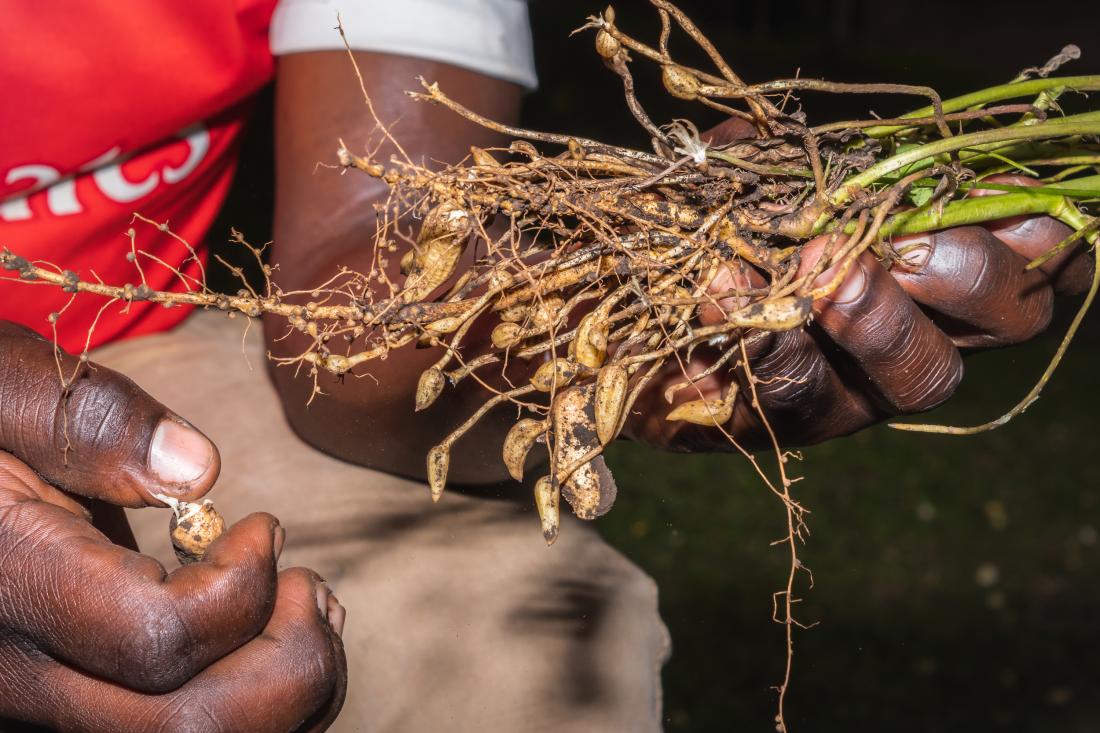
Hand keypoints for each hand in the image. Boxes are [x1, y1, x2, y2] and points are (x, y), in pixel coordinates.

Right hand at [0, 323, 346, 730]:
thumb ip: (87, 423)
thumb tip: (197, 469)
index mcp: (9, 589)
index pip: (160, 638)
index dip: (245, 584)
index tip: (265, 526)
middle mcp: (25, 680)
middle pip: (193, 729)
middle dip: (291, 659)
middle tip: (307, 583)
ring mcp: (49, 712)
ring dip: (294, 692)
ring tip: (310, 609)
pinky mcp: (79, 714)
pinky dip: (269, 707)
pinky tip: (280, 640)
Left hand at [626, 122, 1093, 451]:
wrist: (610, 313)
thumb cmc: (702, 235)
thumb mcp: (755, 181)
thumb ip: (795, 159)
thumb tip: (808, 145)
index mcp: (925, 280)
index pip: (1026, 265)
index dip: (1032, 236)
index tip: (995, 198)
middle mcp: (905, 343)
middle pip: (1005, 320)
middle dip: (966, 277)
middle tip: (905, 248)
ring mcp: (849, 392)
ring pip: (920, 376)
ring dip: (879, 317)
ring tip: (822, 276)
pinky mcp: (775, 424)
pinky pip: (793, 387)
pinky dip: (763, 331)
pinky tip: (720, 289)